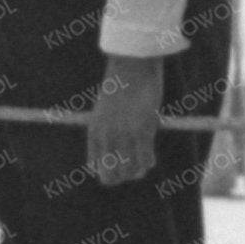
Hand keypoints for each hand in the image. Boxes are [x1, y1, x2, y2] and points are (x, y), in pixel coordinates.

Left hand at [87, 52, 166, 184]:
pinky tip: (150, 157)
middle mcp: (107, 137)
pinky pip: (146, 160)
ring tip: (142, 165)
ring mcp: (124, 136)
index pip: (95, 167)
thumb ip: (107, 131)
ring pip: (130, 171)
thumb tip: (117, 153)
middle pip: (111, 176)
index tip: (120, 165)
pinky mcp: (143, 131)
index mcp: (94, 132)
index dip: (108, 172)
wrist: (131, 67)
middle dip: (122, 176)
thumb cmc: (121, 87)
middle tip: (133, 169)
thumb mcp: (105, 111)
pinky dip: (148, 162)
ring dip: (137, 171)